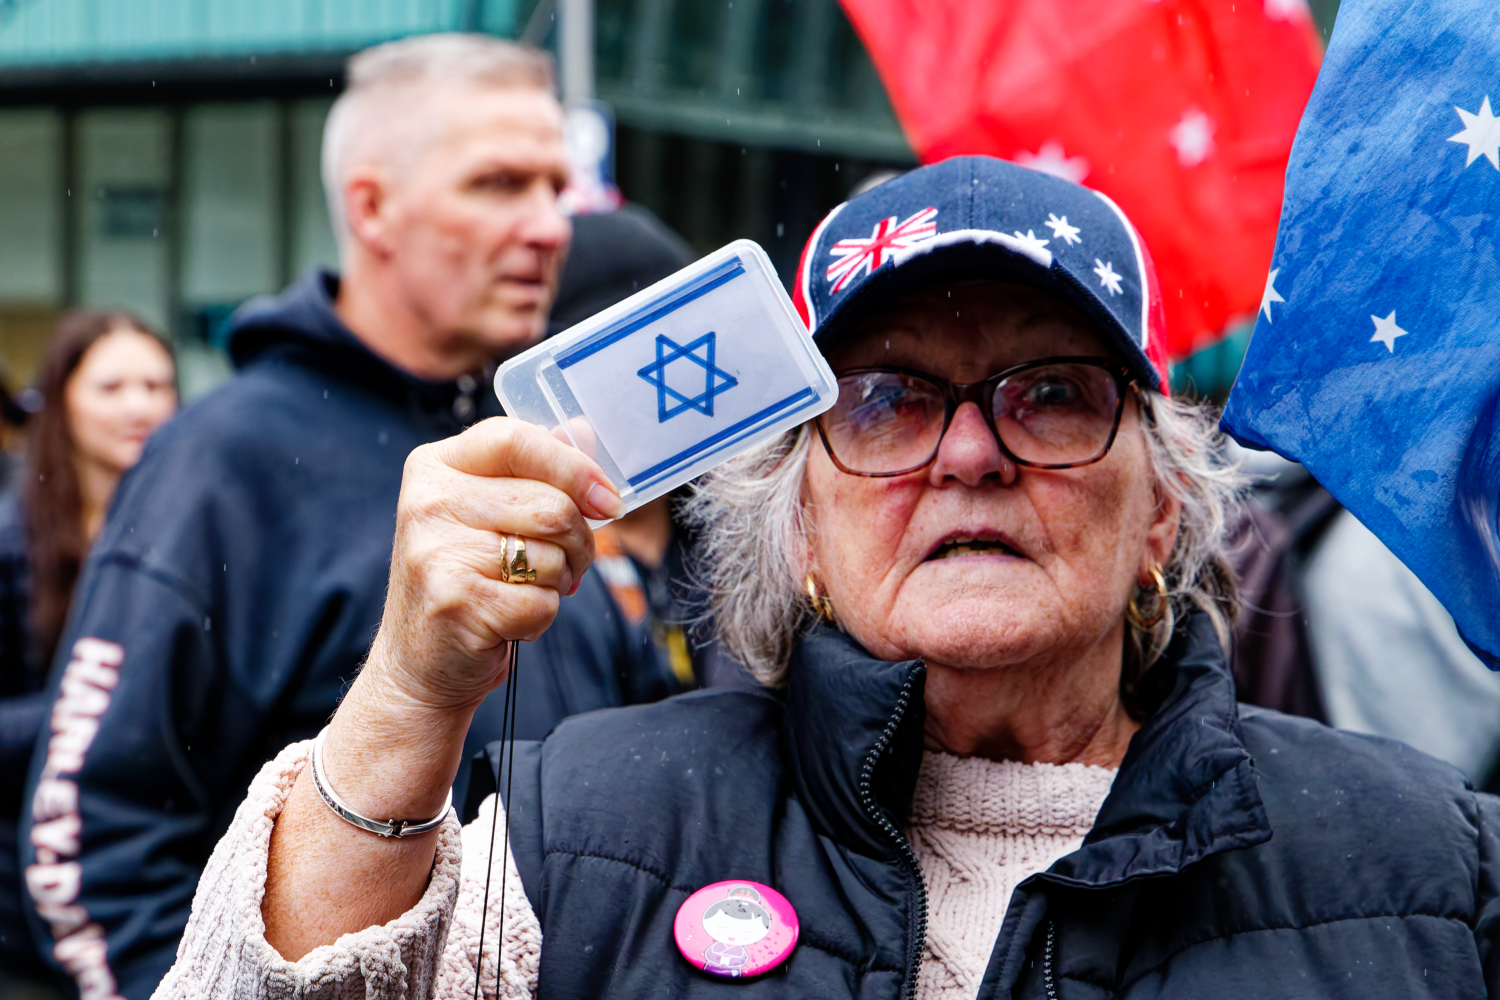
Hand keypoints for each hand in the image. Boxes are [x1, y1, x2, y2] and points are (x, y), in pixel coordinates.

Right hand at [364, 417, 622, 713]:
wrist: (419, 662)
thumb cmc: (467, 579)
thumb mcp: (489, 514)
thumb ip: (535, 471)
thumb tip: (587, 432)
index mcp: (436, 466)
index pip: (516, 440)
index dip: (574, 467)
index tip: (608, 500)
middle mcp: (428, 502)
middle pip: (551, 506)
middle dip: (578, 542)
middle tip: (567, 563)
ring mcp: (435, 552)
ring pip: (550, 556)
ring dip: (559, 581)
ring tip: (526, 589)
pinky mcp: (454, 602)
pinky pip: (540, 603)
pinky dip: (541, 617)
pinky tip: (509, 620)